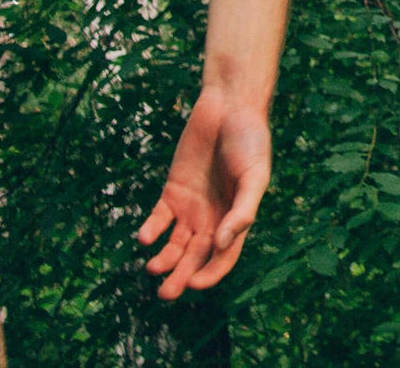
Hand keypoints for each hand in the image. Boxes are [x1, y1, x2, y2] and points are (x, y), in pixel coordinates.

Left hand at [136, 86, 271, 298]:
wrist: (229, 107)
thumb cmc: (250, 140)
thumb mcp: (254, 176)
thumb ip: (242, 211)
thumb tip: (223, 244)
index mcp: (236, 219)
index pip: (222, 258)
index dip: (209, 275)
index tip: (193, 283)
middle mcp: (213, 218)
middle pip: (194, 257)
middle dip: (180, 277)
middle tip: (165, 293)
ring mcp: (191, 206)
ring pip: (174, 244)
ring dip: (163, 260)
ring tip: (152, 268)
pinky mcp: (173, 191)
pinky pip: (159, 218)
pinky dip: (151, 231)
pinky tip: (145, 238)